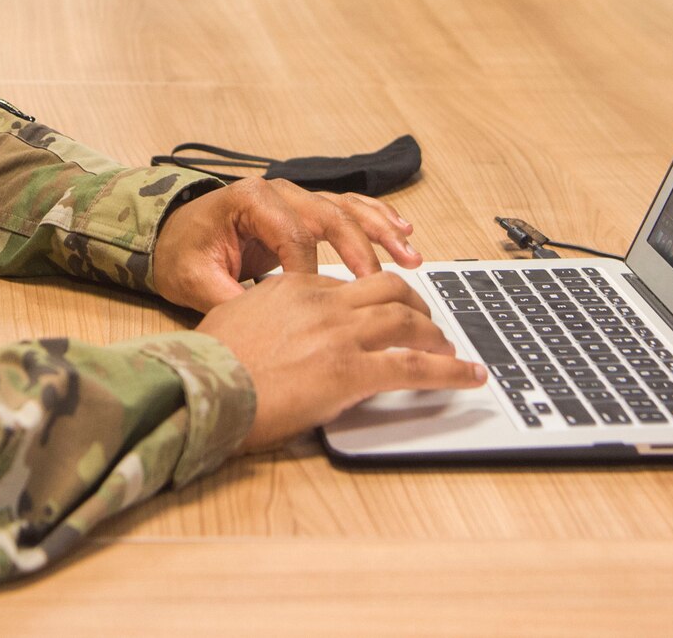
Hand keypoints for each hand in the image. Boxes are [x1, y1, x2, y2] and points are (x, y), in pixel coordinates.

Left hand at [151, 177, 421, 311]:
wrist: (170, 234)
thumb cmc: (182, 254)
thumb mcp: (195, 281)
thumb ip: (230, 301)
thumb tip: (265, 329)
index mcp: (250, 200)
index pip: (292, 235)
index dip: (310, 271)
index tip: (320, 304)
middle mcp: (278, 192)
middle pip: (329, 215)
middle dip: (360, 248)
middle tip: (383, 281)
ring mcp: (294, 197)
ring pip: (346, 208)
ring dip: (380, 232)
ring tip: (410, 255)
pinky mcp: (304, 210)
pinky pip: (347, 207)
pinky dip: (376, 218)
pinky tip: (403, 230)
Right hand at [196, 270, 487, 448]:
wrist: (203, 388)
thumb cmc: (209, 365)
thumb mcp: (232, 319)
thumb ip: (262, 314)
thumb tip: (272, 326)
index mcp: (294, 287)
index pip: (346, 283)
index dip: (372, 298)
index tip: (382, 312)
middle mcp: (322, 302)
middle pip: (388, 289)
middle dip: (415, 304)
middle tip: (427, 322)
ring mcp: (340, 334)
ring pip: (408, 320)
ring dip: (436, 334)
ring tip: (450, 349)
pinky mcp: (352, 372)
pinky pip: (415, 367)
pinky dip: (450, 371)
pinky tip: (469, 376)